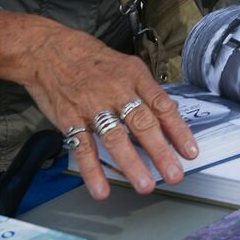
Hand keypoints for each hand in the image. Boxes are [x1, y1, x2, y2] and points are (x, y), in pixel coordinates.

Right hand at [22, 24, 196, 201]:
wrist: (49, 50)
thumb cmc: (92, 60)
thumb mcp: (126, 65)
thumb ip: (146, 90)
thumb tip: (169, 112)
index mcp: (134, 77)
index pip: (162, 106)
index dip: (178, 130)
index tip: (190, 151)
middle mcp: (116, 91)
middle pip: (142, 123)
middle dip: (160, 152)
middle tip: (174, 174)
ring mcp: (92, 105)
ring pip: (115, 137)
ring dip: (131, 164)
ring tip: (145, 185)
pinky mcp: (70, 118)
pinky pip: (83, 147)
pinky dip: (92, 171)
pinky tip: (102, 189)